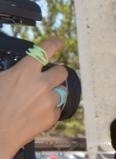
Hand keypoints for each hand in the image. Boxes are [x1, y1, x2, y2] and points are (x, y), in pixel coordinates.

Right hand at [0, 38, 66, 158]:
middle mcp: (41, 84)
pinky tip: (32, 114)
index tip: (58, 42)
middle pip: (61, 71)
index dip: (54, 44)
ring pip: (58, 92)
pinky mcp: (53, 116)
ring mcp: (49, 101)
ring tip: (31, 102)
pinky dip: (48, 110)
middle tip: (47, 77)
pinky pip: (56, 109)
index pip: (45, 50)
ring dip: (49, 94)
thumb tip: (16, 71)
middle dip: (56, 72)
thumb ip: (11, 72)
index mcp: (24, 72)